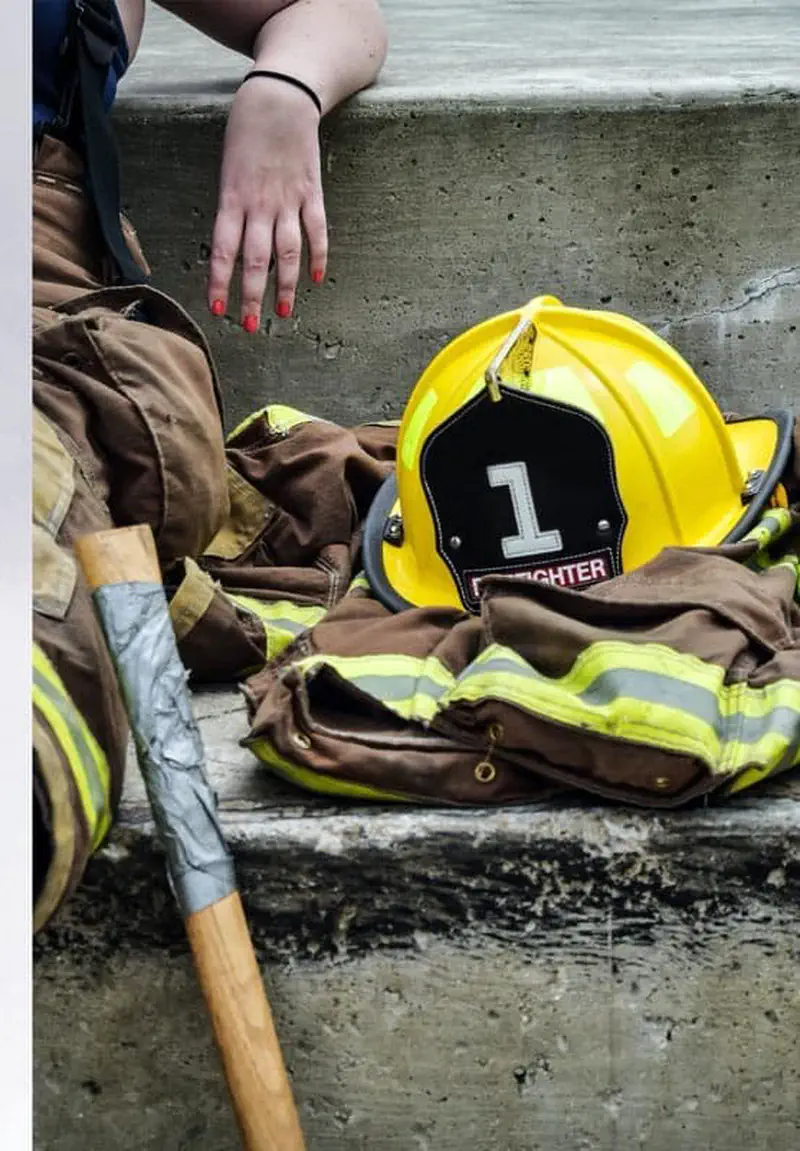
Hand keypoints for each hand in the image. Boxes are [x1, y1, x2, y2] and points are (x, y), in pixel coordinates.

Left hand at [208, 76, 327, 329]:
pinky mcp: (312, 193)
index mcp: (233, 198)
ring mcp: (289, 200)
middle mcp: (260, 205)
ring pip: (287, 253)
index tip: (219, 310)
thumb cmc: (246, 131)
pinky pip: (317, 231)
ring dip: (285, 286)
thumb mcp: (227, 169)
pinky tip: (316, 279)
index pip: (223, 250)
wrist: (280, 98)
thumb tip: (232, 246)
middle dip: (252, 296)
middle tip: (251, 326)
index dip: (220, 282)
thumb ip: (232, 208)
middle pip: (256, 260)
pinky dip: (318, 256)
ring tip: (282, 313)